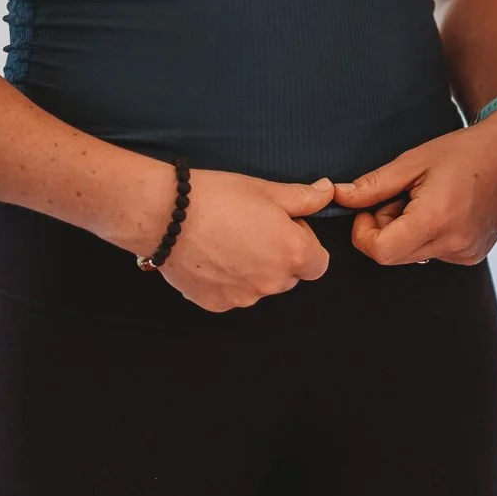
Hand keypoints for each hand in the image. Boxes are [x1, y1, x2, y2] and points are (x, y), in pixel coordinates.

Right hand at [155, 169, 335, 312]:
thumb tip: (329, 193)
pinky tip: (211, 254)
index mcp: (292, 254)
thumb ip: (305, 198)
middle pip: (289, 276)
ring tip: (228, 239)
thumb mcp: (268, 191)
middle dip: (279, 256)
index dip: (305, 244)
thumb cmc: (220, 198)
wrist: (168, 217)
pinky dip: (227, 279)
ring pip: (260, 286)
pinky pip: (232, 294)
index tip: (284, 226)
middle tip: (253, 229)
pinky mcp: (216, 305)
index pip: (318, 264)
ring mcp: (243, 297)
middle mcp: (272, 283)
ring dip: (253, 269)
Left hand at [330, 109, 496, 266]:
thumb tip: (339, 197)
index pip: (380, 251)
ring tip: (428, 200)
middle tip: (402, 196)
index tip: (371, 208)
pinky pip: (434, 253)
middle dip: (386, 228)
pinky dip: (428, 235)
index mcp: (437, 219)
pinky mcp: (473, 255)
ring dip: (407, 232)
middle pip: (394, 255)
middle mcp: (454, 244)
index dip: (365, 232)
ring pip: (413, 255)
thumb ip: (375, 185)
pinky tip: (446, 209)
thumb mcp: (415, 161)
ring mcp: (466, 253)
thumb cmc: (465, 151)